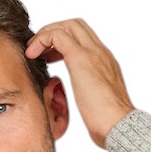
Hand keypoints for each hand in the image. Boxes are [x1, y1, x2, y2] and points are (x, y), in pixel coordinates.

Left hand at [25, 18, 134, 147]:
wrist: (118, 126)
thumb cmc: (108, 123)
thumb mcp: (96, 101)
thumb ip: (87, 92)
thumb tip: (73, 98)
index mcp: (105, 62)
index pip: (84, 38)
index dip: (63, 41)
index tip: (50, 57)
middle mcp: (101, 52)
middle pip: (75, 25)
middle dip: (53, 31)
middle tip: (39, 50)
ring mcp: (92, 53)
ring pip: (67, 26)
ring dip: (46, 34)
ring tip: (33, 51)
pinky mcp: (81, 59)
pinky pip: (57, 36)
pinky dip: (42, 40)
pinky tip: (32, 55)